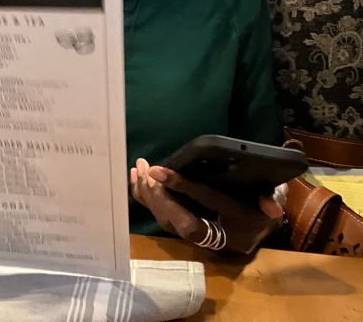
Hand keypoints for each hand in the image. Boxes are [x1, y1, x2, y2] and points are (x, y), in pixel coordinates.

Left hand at [131, 158, 282, 253]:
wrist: (259, 232)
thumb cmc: (262, 209)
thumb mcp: (271, 201)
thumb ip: (271, 199)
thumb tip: (272, 206)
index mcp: (237, 222)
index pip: (206, 203)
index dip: (182, 186)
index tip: (158, 170)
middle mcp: (216, 236)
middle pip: (180, 220)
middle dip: (159, 195)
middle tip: (145, 169)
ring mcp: (199, 239)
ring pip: (168, 222)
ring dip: (149, 196)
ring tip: (138, 169)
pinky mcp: (186, 233)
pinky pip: (162, 219)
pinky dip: (146, 200)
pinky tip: (136, 179)